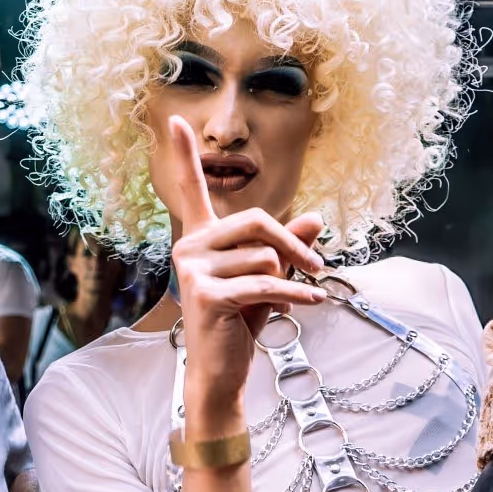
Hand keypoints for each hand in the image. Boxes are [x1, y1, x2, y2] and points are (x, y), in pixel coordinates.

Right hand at [160, 116, 326, 425]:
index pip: (191, 190)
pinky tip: (309, 303)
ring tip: (284, 301)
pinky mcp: (205, 293)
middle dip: (292, 245)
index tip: (176, 120)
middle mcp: (189, 247)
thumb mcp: (270, 278)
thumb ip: (288, 247)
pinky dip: (294, 294)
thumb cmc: (240, 323)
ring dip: (288, 280)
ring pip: (265, 255)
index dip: (184, 156)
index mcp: (200, 238)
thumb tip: (314, 220)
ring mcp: (193, 269)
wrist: (221, 371)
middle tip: (316, 268)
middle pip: (256, 221)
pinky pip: (265, 282)